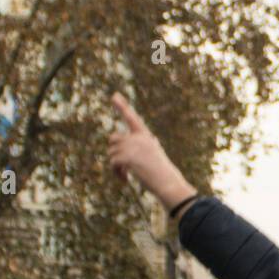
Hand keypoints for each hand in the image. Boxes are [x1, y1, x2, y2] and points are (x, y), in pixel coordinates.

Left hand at [107, 93, 197, 210]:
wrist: (168, 183)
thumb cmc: (163, 174)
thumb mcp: (153, 156)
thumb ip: (139, 149)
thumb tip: (122, 150)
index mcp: (145, 136)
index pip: (132, 118)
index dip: (122, 106)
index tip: (114, 95)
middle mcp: (138, 138)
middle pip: (113, 139)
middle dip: (114, 152)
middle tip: (122, 167)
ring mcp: (133, 146)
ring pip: (111, 152)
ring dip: (115, 165)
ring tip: (125, 175)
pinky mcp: (127, 157)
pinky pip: (112, 163)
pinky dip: (116, 173)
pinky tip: (125, 180)